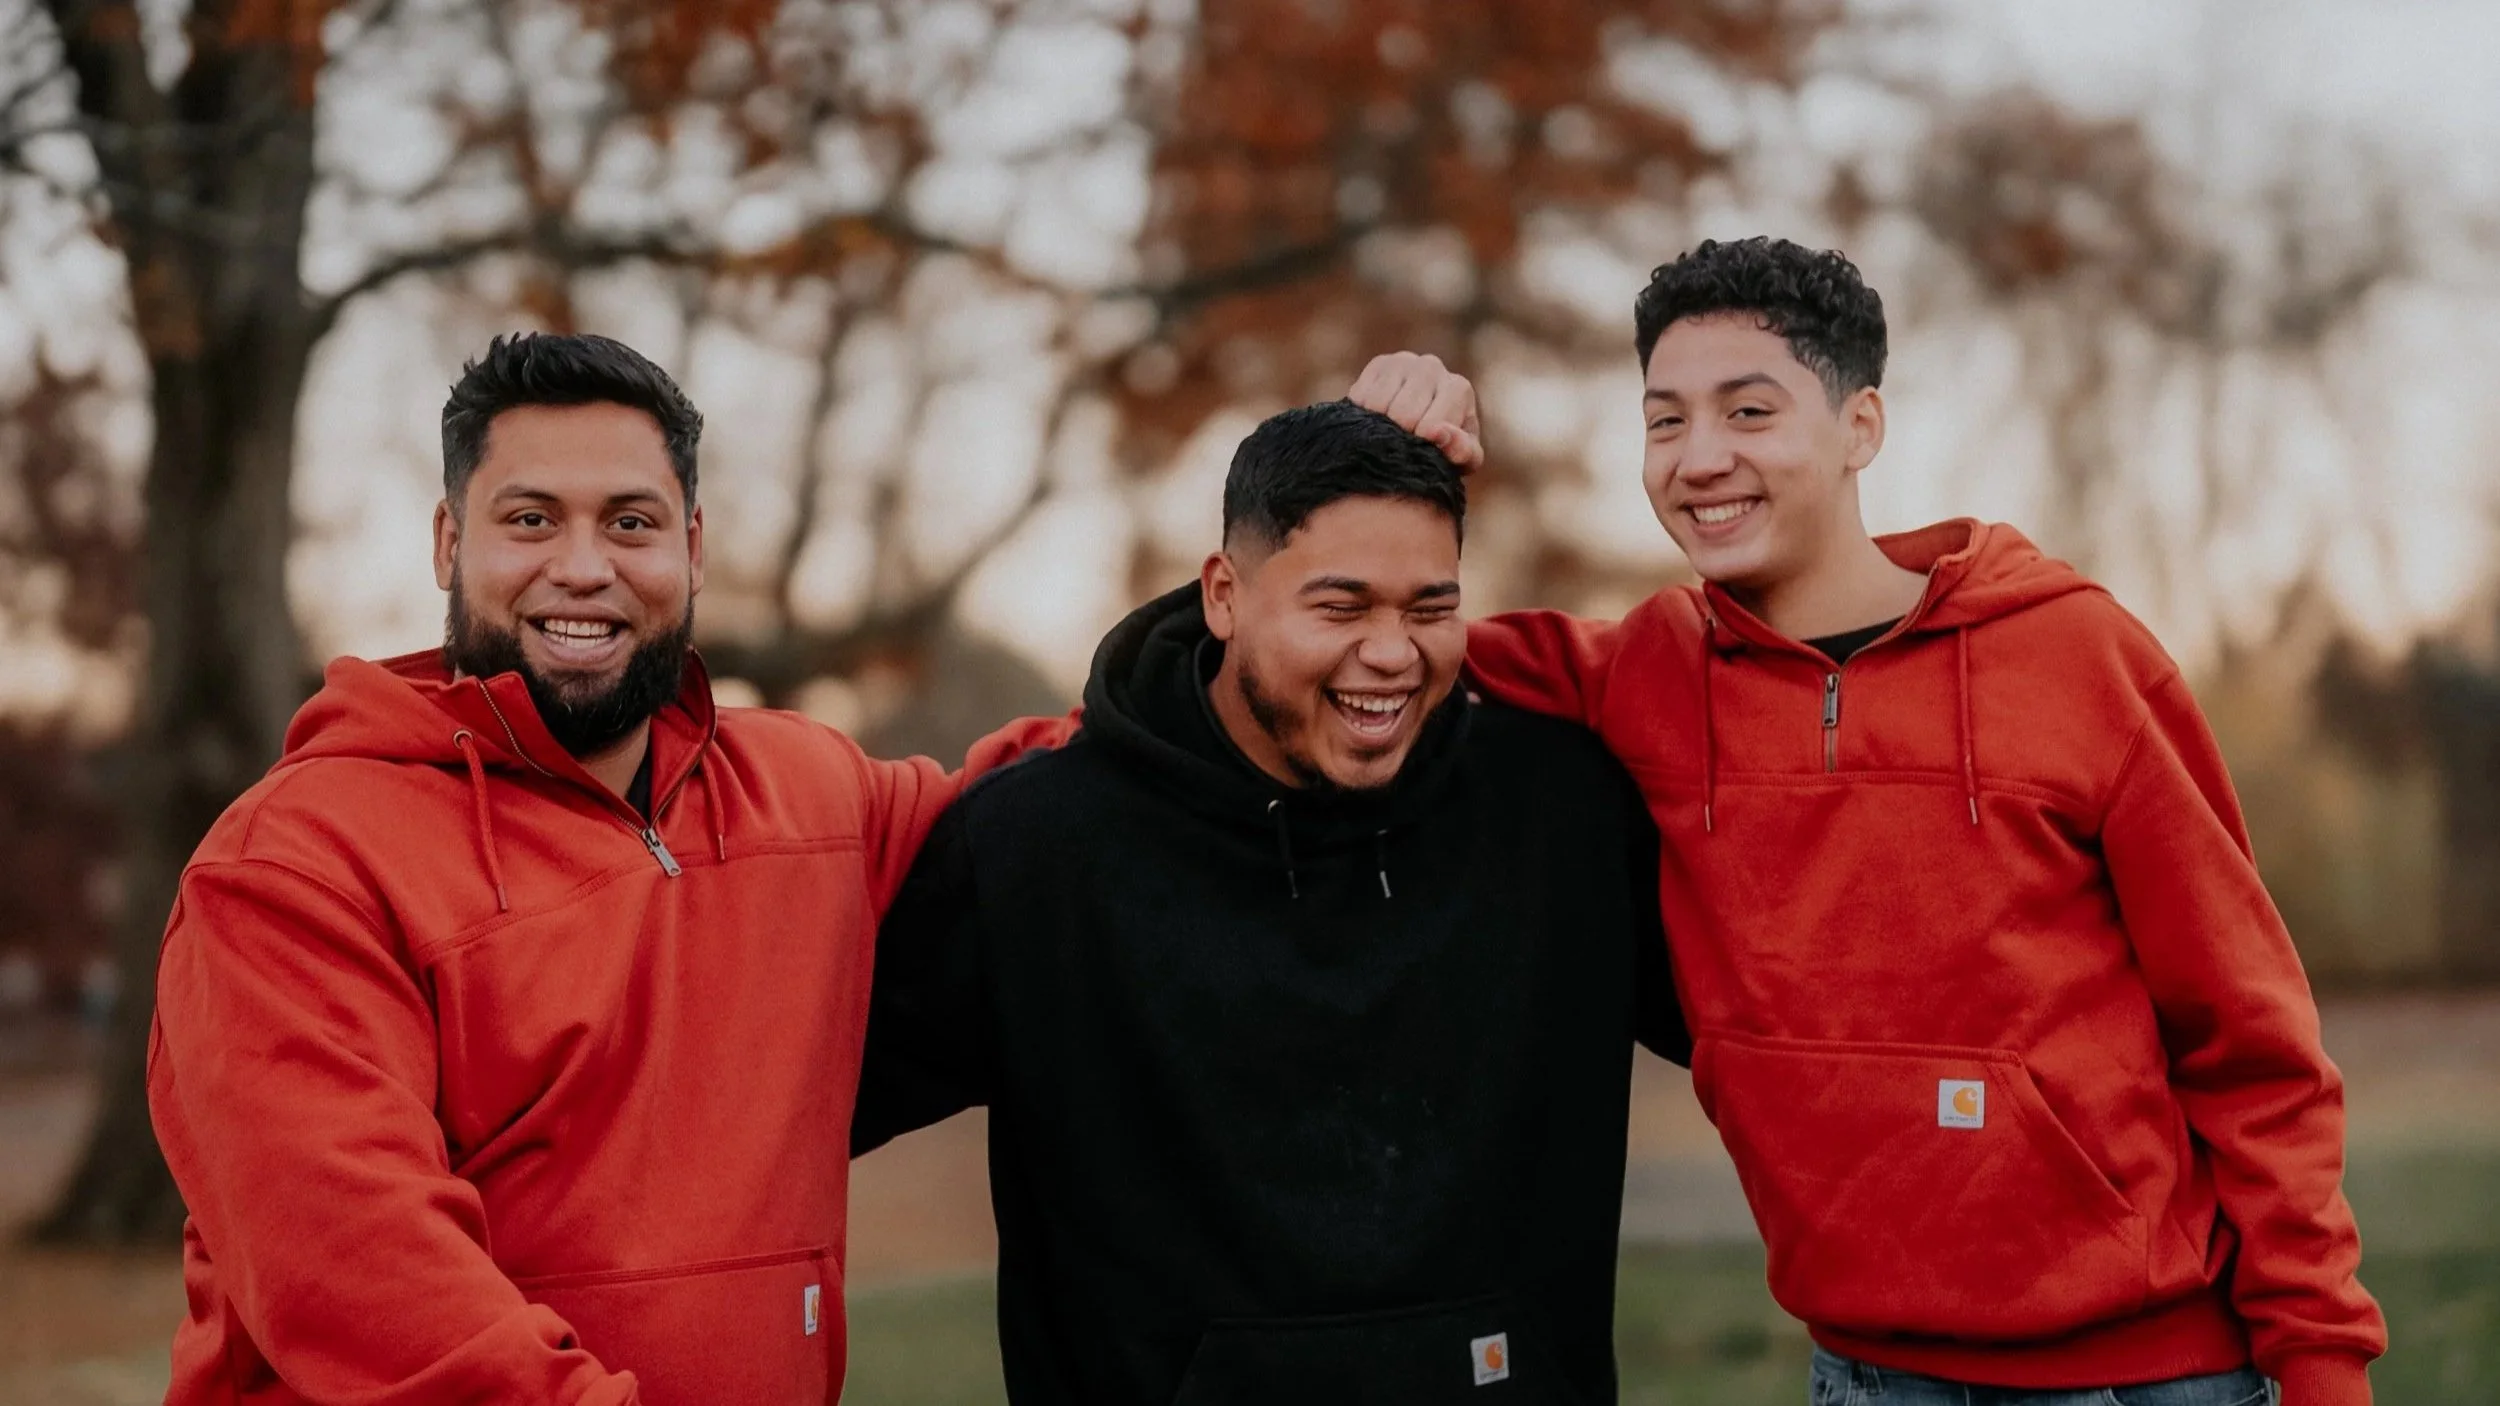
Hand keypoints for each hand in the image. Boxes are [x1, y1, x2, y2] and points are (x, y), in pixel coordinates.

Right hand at [1347, 352, 1482, 471]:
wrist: (1421, 427)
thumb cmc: (1446, 444)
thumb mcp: (1461, 456)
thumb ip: (1462, 450)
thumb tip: (1440, 433)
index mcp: (1458, 388)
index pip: (1430, 427)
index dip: (1421, 447)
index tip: (1422, 453)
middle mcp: (1432, 366)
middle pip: (1403, 414)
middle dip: (1400, 436)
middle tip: (1402, 444)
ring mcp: (1404, 361)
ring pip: (1378, 404)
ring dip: (1379, 426)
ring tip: (1388, 433)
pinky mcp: (1379, 363)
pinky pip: (1361, 395)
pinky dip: (1363, 414)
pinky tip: (1375, 419)